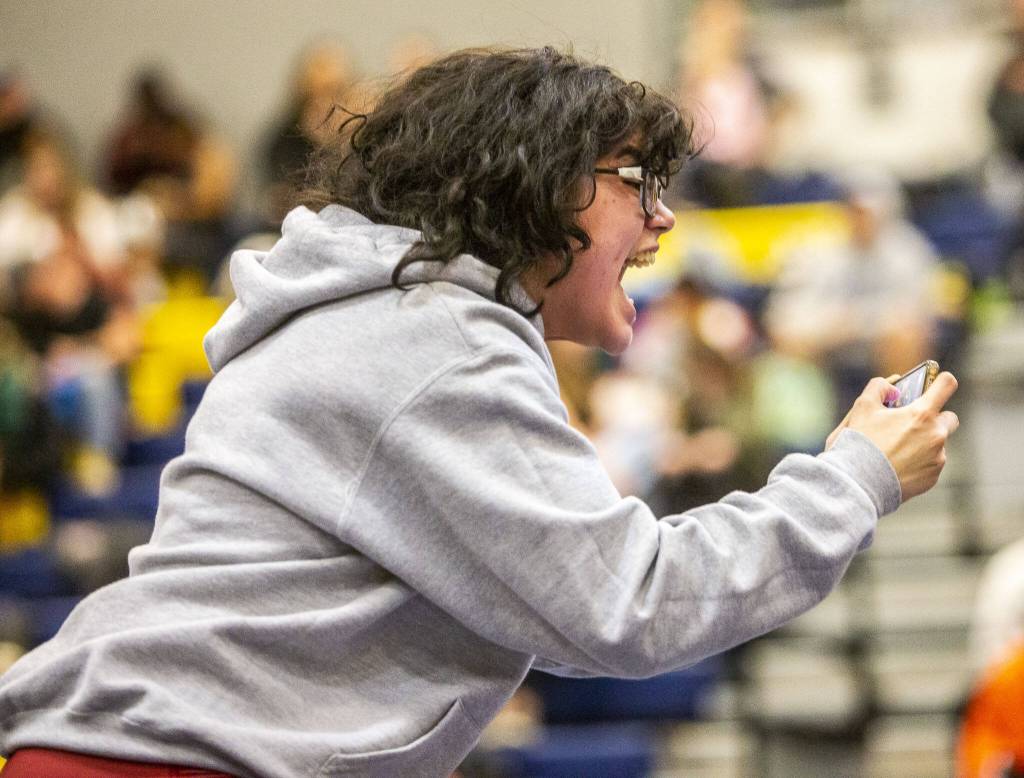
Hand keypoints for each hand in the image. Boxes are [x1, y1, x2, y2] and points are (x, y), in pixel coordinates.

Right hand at [826, 372, 958, 500]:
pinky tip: (898, 465)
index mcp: (922, 414)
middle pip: (949, 417)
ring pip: (938, 443)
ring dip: (924, 442)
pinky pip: (932, 464)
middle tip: (911, 423)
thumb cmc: (860, 444)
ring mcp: (937, 458)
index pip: (946, 385)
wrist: (858, 483)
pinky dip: (919, 462)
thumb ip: (878, 388)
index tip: (934, 384)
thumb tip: (892, 387)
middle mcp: (936, 435)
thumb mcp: (862, 407)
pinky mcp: (933, 477)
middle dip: (934, 417)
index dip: (940, 381)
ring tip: (897, 450)